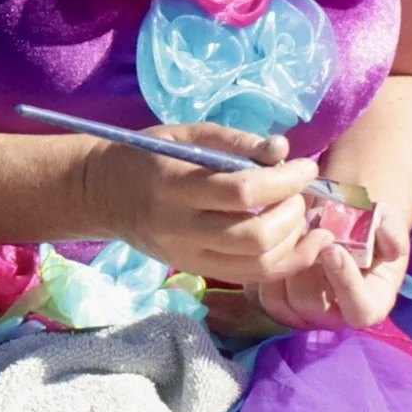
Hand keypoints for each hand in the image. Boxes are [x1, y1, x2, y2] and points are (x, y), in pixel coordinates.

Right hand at [85, 122, 325, 287]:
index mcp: (175, 187)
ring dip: (295, 242)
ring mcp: (188, 257)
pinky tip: (301, 242)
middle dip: (293, 214)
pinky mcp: (195, 271)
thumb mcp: (186, 134)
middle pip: (254, 237)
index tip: (307, 166)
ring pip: (256, 265)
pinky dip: (284, 262)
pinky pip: (249, 277)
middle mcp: (181, 229)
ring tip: (306, 216)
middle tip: (303, 192)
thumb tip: (283, 150)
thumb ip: (235, 140)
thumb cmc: (147, 155)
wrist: (103, 195)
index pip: (241, 193)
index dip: (284, 181)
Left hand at [249, 208, 410, 331]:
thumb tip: (392, 246)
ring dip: (280, 263)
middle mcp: (334, 315)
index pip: (359, 310)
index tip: (334, 248)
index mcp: (370, 303)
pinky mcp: (273, 302)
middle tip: (303, 230)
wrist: (341, 217)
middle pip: (310, 304)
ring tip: (287, 233)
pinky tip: (268, 241)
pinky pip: (257, 294)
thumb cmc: (369, 222)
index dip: (345, 283)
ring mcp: (301, 313)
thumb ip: (392, 232)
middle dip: (304, 265)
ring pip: (278, 301)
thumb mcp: (388, 222)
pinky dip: (258, 267)